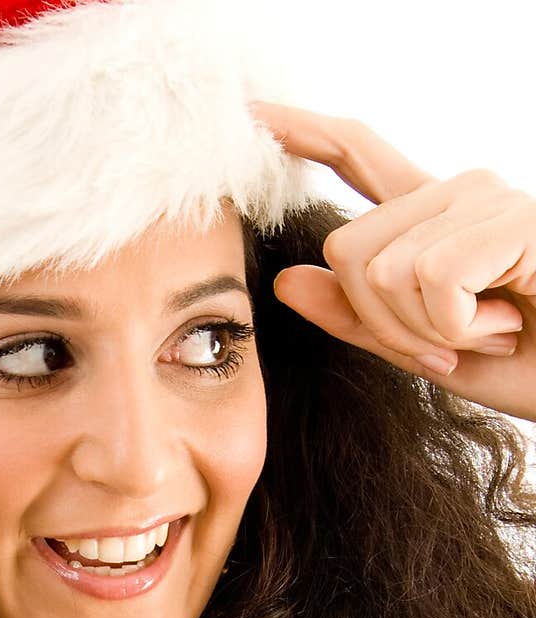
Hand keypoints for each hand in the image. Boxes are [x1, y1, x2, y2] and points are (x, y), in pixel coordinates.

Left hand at [251, 102, 535, 420]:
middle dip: (385, 326)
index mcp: (431, 218)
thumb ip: (358, 321)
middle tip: (451, 343)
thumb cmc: (527, 364)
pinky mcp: (514, 219)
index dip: (302, 132)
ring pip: (384, 272)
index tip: (250, 111)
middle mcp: (456, 192)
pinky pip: (433, 279)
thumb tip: (285, 282)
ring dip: (428, 332)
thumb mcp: (426, 352)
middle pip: (347, 251)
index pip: (356, 156)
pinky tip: (508, 319)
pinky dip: (459, 326)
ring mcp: (486, 199)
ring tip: (490, 330)